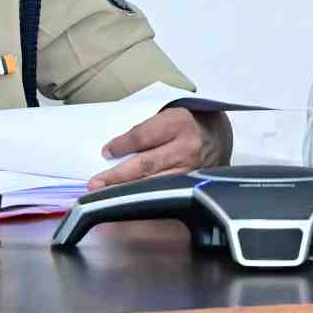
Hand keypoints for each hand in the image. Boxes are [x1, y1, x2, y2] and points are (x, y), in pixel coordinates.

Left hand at [87, 108, 230, 190]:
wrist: (217, 135)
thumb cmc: (185, 122)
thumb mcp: (167, 115)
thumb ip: (145, 130)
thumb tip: (115, 152)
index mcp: (179, 122)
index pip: (143, 136)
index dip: (121, 145)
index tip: (105, 152)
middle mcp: (187, 146)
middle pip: (146, 163)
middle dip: (117, 175)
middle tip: (95, 183)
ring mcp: (191, 168)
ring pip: (154, 181)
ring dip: (127, 189)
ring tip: (105, 194)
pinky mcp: (192, 182)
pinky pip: (165, 191)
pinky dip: (144, 195)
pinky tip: (129, 198)